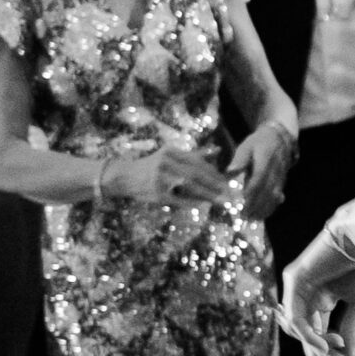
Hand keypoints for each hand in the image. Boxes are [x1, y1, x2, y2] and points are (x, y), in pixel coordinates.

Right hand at [102, 141, 231, 207]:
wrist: (124, 176)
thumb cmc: (151, 167)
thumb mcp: (171, 156)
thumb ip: (194, 155)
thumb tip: (218, 150)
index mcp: (171, 152)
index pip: (198, 162)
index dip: (215, 172)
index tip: (229, 181)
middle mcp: (165, 162)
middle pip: (196, 173)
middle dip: (215, 184)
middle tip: (230, 193)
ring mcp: (160, 177)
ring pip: (189, 185)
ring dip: (207, 194)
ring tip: (221, 200)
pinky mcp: (156, 192)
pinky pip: (178, 198)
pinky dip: (192, 202)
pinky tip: (203, 205)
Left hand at [227, 123, 294, 219]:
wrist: (280, 139)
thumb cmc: (259, 142)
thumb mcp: (247, 145)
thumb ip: (240, 159)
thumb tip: (230, 171)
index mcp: (265, 161)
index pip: (258, 179)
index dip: (250, 193)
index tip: (241, 204)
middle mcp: (275, 171)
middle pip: (266, 191)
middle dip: (255, 206)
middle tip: (244, 217)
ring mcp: (280, 178)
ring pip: (273, 197)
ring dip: (263, 209)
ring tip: (252, 219)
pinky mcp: (282, 183)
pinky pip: (278, 197)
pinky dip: (271, 208)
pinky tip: (263, 215)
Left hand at [278, 232, 354, 355]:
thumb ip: (352, 331)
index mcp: (322, 298)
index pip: (318, 331)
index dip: (325, 352)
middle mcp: (306, 293)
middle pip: (305, 332)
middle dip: (317, 353)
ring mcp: (297, 286)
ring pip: (298, 327)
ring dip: (314, 346)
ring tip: (331, 355)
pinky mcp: (294, 279)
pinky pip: (296, 315)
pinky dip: (307, 334)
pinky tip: (323, 345)